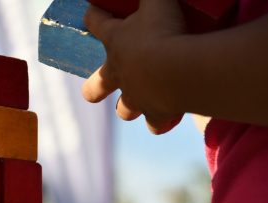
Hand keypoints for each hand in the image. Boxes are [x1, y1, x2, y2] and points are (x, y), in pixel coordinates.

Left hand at [81, 0, 185, 133]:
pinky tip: (169, 116)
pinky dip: (161, 121)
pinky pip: (156, 124)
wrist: (176, 70)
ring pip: (125, 111)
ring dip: (130, 108)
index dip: (93, 16)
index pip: (96, 23)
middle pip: (95, 87)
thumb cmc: (163, 30)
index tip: (91, 13)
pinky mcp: (155, 113)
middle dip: (94, 88)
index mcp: (115, 40)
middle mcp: (118, 74)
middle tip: (95, 89)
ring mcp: (135, 98)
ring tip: (141, 101)